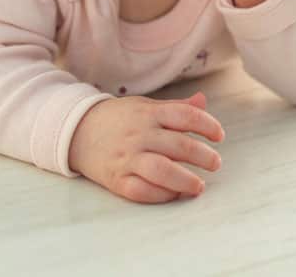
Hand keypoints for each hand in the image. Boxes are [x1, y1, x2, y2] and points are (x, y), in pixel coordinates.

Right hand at [68, 91, 224, 203]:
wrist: (76, 131)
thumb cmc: (119, 118)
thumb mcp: (145, 106)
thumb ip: (176, 107)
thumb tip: (202, 102)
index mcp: (149, 113)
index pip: (185, 115)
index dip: (207, 125)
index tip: (219, 136)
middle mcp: (139, 134)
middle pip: (178, 145)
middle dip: (202, 156)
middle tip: (215, 163)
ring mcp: (127, 157)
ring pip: (161, 170)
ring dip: (185, 180)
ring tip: (199, 186)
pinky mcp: (116, 179)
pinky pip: (141, 190)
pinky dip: (161, 195)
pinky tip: (175, 193)